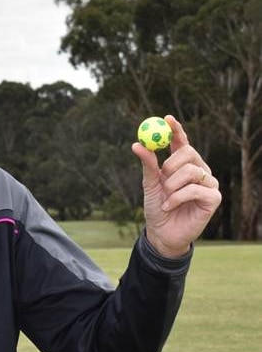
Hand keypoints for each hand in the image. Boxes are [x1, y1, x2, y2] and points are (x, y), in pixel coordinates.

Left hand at [131, 115, 221, 257]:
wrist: (161, 233)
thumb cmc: (157, 207)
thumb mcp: (149, 184)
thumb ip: (148, 164)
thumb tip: (137, 144)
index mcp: (183, 164)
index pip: (182, 142)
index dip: (176, 129)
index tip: (167, 118)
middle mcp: (199, 170)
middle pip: (189, 152)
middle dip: (171, 164)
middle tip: (162, 176)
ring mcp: (209, 184)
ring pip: (191, 171)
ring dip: (172, 185)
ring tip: (166, 198)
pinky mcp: (214, 198)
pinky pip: (194, 189)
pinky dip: (177, 198)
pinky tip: (171, 206)